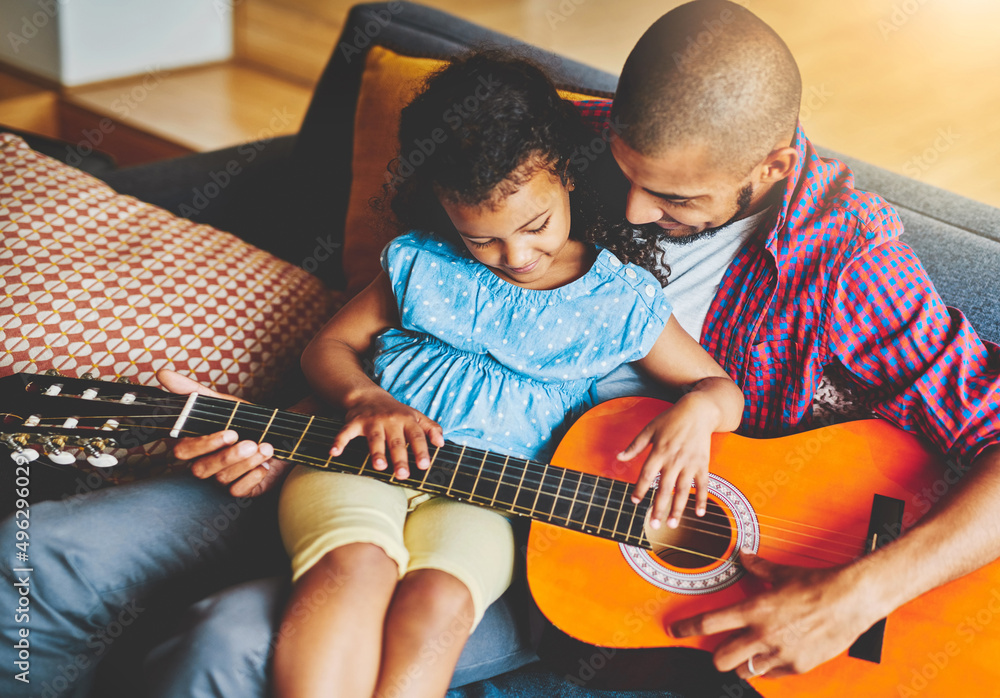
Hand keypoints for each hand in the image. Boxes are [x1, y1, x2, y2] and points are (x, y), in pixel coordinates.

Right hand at [157, 368, 289, 496]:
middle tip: (249, 442)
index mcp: (196, 445)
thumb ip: (192, 392)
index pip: (184, 450)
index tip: (230, 431)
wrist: (280, 433)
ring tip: (265, 447)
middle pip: (200, 470)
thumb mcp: (222, 403)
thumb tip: (162, 373)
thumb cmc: (246, 420)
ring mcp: (222, 479)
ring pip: (222, 479)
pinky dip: (253, 477)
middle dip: (227, 456)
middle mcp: (205, 464)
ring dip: (246, 462)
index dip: (204, 444)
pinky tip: (265, 465)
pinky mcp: (241, 489)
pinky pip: (238, 491)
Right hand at [331, 391, 443, 479]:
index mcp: (407, 420)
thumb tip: (442, 443)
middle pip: (396, 441)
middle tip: (403, 474)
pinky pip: (345, 433)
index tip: (424, 465)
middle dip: (400, 458)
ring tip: (380, 467)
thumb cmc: (396, 411)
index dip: (421, 450)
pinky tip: (334, 453)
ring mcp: (372, 421)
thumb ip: (431, 428)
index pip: (416, 436)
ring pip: (375, 438)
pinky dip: (339, 441)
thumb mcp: (416, 416)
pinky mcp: (354, 422)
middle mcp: (390, 420)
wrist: (368, 395)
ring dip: (376, 452)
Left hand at [617, 397, 713, 528]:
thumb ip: (635, 445)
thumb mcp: (650, 429)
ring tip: (673, 524)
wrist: (698, 411)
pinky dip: (702, 499)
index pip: (647, 475)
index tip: (634, 501)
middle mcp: (674, 460)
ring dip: (678, 509)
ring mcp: (690, 463)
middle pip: (665, 488)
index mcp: (659, 451)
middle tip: (653, 524)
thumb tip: (618, 458)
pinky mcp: (703, 464)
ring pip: (683, 490)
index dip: (640, 489)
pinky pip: (703, 485)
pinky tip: (699, 513)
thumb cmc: (671, 419)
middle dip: (659, 507)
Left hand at [670, 551, 880, 678]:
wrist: (851, 598)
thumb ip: (758, 568)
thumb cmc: (818, 583)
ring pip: (743, 671)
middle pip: (720, 658)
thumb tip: (744, 556)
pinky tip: (772, 657)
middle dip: (716, 655)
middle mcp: (762, 633)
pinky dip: (767, 668)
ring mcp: (779, 652)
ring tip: (748, 653)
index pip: (708, 623)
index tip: (675, 631)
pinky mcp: (797, 666)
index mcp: (753, 609)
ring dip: (742, 663)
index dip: (686, 629)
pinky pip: (770, 674)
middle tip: (719, 649)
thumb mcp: (783, 572)